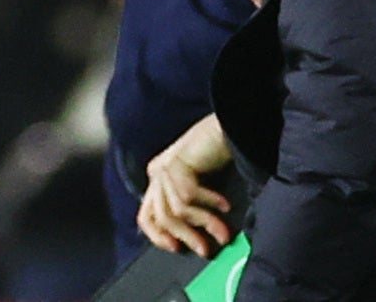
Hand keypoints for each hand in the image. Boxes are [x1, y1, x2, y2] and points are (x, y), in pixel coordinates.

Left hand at [138, 113, 233, 256]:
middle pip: (162, 218)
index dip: (158, 237)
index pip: (145, 217)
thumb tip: (189, 241)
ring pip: (177, 211)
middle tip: (206, 250)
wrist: (229, 125)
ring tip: (223, 230)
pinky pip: (189, 197)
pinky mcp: (177, 163)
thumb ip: (188, 206)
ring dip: (205, 224)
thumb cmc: (217, 155)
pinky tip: (224, 205)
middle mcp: (156, 173)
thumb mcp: (198, 186)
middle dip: (187, 238)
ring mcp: (165, 167)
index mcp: (157, 180)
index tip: (177, 249)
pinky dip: (210, 205)